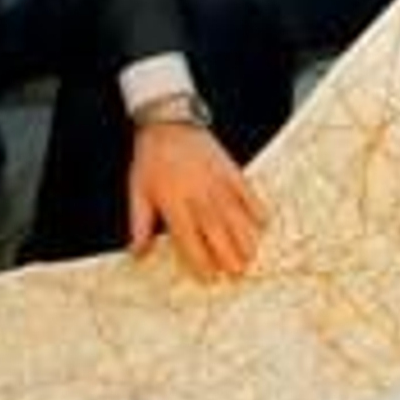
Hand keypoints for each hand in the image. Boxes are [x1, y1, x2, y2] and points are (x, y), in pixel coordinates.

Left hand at [128, 123, 265, 280]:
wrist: (168, 121)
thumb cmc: (151, 159)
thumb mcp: (138, 191)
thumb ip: (140, 224)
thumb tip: (137, 254)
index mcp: (174, 203)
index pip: (189, 239)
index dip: (200, 260)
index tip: (209, 278)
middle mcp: (198, 195)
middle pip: (217, 231)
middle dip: (228, 255)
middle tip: (237, 274)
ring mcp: (216, 182)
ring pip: (235, 216)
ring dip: (245, 238)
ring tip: (251, 256)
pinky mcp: (229, 169)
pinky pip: (247, 192)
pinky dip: (256, 207)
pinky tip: (263, 223)